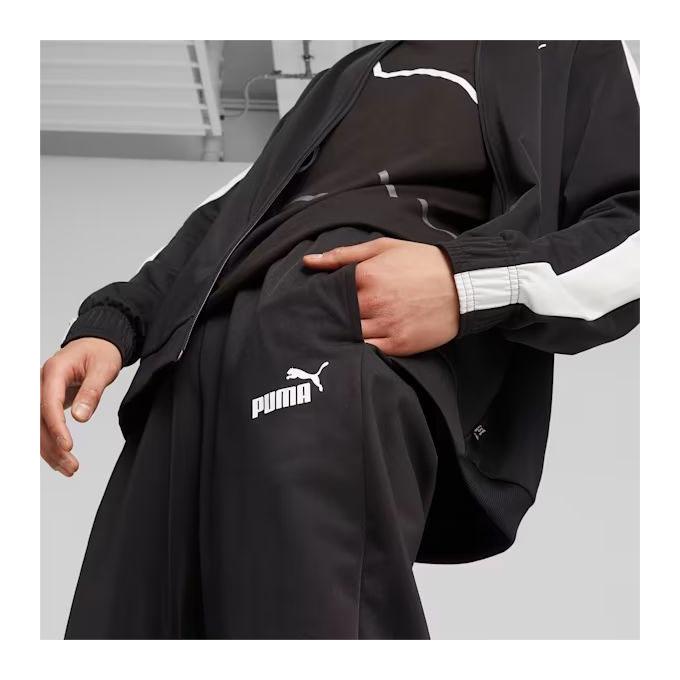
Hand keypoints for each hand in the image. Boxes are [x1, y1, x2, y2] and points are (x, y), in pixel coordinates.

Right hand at [40, 337, 121, 475]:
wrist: (97, 343)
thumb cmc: (100, 352)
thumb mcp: (103, 369)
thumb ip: (92, 392)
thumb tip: (81, 418)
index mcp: (53, 371)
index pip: (48, 404)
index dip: (56, 428)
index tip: (67, 447)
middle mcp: (41, 383)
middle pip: (37, 420)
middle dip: (51, 446)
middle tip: (71, 466)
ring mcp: (41, 393)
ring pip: (37, 427)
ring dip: (50, 450)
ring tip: (70, 469)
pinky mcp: (46, 402)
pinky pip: (43, 425)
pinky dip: (51, 444)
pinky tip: (61, 461)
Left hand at [303, 237, 459, 355]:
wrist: (462, 285)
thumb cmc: (422, 262)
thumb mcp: (382, 248)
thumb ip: (342, 255)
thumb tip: (308, 261)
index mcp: (366, 276)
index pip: (328, 291)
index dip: (321, 296)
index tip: (318, 299)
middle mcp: (373, 303)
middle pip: (336, 316)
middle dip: (329, 317)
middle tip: (324, 318)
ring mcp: (386, 326)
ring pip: (349, 336)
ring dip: (342, 334)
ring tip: (339, 332)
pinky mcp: (398, 344)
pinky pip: (368, 351)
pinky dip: (360, 348)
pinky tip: (358, 342)